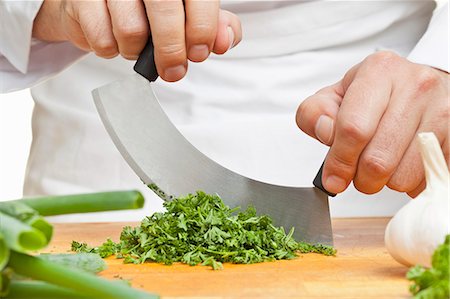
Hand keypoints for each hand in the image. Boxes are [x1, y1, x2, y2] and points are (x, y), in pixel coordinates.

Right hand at [33, 0, 241, 81]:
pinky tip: (113, 39)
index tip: (199, 52)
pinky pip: (102, 39)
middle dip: (172, 52)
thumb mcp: (187, 15)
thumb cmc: (146, 10)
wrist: (94, 3)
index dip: (202, 30)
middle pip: (165, 13)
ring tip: (136, 45)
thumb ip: (213, 26)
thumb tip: (223, 40)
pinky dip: (111, 50)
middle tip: (173, 70)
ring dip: (136, 51)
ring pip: (131, 31)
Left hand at [296, 51, 448, 196]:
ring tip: (382, 163)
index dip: (339, 161)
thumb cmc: (372, 95)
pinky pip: (429, 179)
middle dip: (360, 179)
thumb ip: (315, 115)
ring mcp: (442, 110)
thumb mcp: (334, 96)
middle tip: (357, 174)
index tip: (333, 179)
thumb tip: (326, 134)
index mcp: (379, 72)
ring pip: (403, 176)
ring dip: (386, 182)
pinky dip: (411, 183)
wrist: (417, 85)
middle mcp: (415, 85)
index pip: (353, 129)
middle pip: (378, 160)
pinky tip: (403, 164)